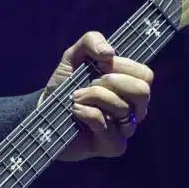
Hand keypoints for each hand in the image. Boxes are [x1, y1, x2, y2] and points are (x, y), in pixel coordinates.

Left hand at [45, 30, 154, 160]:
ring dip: (92, 97)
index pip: (145, 75)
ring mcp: (125, 129)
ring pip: (122, 108)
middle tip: (88, 83)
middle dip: (110, 82)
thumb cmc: (64, 85)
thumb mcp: (73, 56)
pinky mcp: (112, 146)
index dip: (122, 66)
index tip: (99, 66)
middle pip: (142, 91)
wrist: (44, 112)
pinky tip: (76, 112)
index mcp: (130, 86)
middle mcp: (133, 108)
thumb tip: (109, 52)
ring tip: (75, 98)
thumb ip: (91, 41)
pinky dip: (87, 114)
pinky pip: (106, 125)